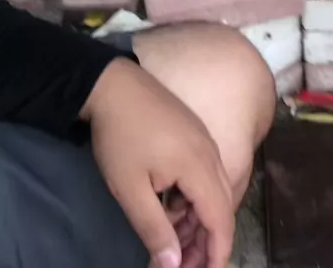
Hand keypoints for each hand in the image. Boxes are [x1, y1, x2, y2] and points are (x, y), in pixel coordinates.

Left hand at [82, 58, 234, 267]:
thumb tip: (174, 267)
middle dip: (206, 241)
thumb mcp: (130, 190)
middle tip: (182, 266)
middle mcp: (210, 152)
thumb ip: (155, 230)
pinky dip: (193, 197)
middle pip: (220, 206)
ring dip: (198, 219)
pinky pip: (204, 172)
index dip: (217, 253)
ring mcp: (203, 139)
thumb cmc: (119, 137)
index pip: (221, 219)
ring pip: (212, 189)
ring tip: (173, 242)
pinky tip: (170, 208)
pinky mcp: (193, 132)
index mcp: (200, 167)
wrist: (111, 84)